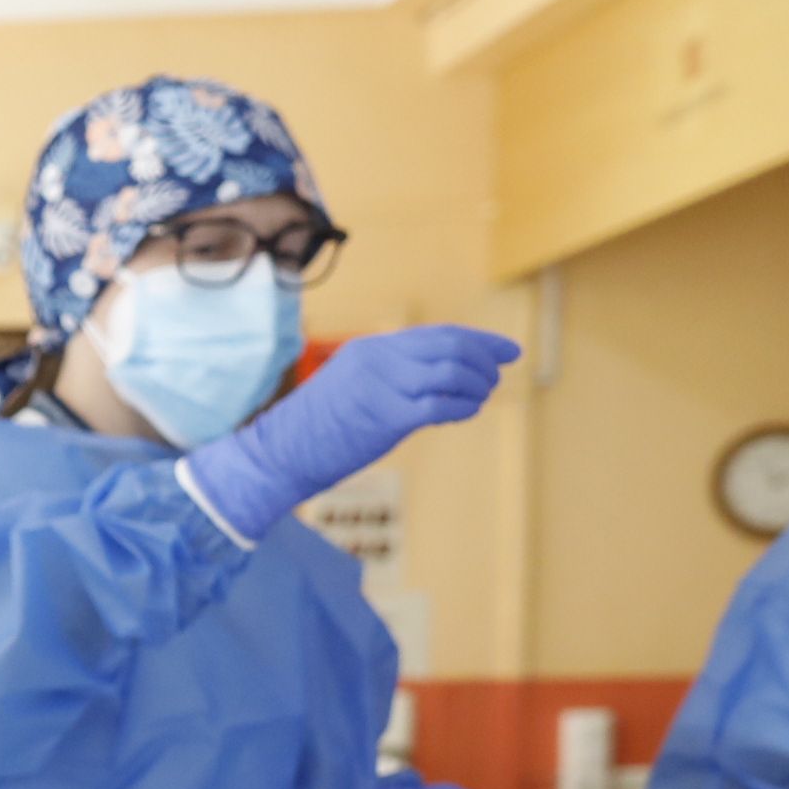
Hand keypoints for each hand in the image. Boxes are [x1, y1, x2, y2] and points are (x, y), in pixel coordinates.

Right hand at [186, 324, 520, 528]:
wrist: (280, 454)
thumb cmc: (317, 430)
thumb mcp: (355, 387)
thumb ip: (392, 378)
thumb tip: (444, 381)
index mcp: (371, 349)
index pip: (438, 335)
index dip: (480, 341)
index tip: (508, 350)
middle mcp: (378, 360)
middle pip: (450, 347)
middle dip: (484, 360)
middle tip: (497, 376)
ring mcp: (381, 386)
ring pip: (451, 373)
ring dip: (477, 385)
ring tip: (481, 397)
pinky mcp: (384, 416)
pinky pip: (440, 405)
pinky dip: (463, 407)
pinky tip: (467, 412)